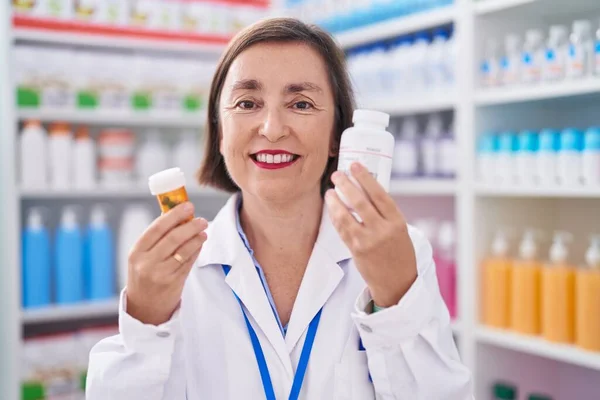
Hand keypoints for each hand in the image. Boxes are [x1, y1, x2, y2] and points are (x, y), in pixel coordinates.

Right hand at [126, 202, 207, 324]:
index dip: (174, 215)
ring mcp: (160, 274)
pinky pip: (189, 262)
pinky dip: (196, 250)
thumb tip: (175, 213)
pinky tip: (200, 243)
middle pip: (173, 238)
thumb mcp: (142, 256)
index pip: (156, 228)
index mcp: (136, 252)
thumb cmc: (144, 274)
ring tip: (203, 230)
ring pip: (184, 250)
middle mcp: (146, 263)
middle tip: (201, 219)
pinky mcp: (174, 283)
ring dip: (197, 238)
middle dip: (190, 225)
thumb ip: (156, 237)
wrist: (144, 307)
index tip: (187, 206)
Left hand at [325, 163, 416, 306]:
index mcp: (397, 221)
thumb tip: (363, 189)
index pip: (379, 194)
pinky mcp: (356, 250)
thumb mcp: (399, 229)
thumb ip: (384, 213)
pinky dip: (335, 216)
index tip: (355, 165)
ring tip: (330, 191)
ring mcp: (368, 241)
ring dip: (335, 201)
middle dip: (346, 185)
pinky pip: (341, 229)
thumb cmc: (398, 251)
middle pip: (360, 202)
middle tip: (337, 175)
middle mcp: (383, 230)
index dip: (365, 178)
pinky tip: (332, 208)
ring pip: (346, 215)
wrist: (398, 281)